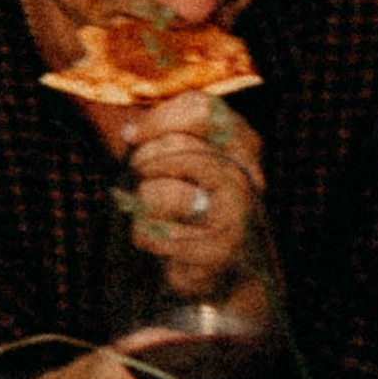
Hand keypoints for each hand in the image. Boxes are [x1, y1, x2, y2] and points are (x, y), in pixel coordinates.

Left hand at [122, 98, 265, 300]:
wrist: (219, 267)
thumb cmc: (192, 202)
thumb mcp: (182, 157)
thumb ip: (162, 134)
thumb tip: (130, 132)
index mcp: (243, 143)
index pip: (202, 110)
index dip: (158, 120)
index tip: (132, 136)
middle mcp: (247, 177)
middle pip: (182, 148)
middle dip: (146, 160)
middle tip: (138, 171)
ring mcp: (236, 216)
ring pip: (167, 194)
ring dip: (145, 202)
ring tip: (152, 211)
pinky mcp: (219, 253)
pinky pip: (158, 235)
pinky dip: (145, 236)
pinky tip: (159, 241)